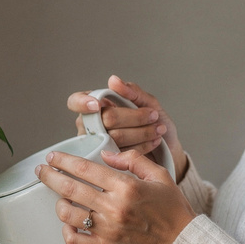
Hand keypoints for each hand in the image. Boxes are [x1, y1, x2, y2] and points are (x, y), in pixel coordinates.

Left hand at [34, 149, 196, 243]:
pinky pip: (75, 240)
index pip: (84, 169)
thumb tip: (106, 154)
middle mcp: (114, 208)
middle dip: (50, 177)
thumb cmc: (172, 210)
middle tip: (42, 171)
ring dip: (59, 203)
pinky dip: (66, 231)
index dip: (63, 161)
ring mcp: (108, 230)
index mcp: (126, 187)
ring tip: (60, 198)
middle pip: (70, 189)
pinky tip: (69, 223)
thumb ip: (132, 160)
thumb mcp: (158, 175)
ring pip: (68, 214)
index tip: (53, 157)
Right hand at [68, 75, 187, 181]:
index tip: (97, 105)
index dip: (83, 103)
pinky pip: (121, 152)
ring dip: (142, 131)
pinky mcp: (110, 162)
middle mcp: (92, 125)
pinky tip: (153, 141)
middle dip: (133, 116)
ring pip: (114, 136)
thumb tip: (113, 80)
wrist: (168, 149)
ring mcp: (98, 145)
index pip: (75, 101)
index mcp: (96, 106)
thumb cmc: (155, 122)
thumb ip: (132, 91)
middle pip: (104, 119)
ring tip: (158, 129)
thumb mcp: (148, 102)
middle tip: (153, 115)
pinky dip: (142, 145)